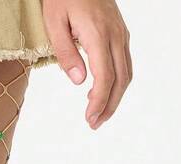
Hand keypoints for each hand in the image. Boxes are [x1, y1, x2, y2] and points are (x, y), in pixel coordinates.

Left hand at [42, 0, 131, 128]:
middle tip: (94, 124)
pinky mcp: (120, 32)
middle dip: (109, 105)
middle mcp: (115, 35)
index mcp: (99, 35)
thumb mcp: (54, 22)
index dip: (99, 102)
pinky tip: (101, 91)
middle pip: (120, 79)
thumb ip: (66, 52)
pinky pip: (124, 62)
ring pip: (126, 72)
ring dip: (115, 96)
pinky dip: (117, 82)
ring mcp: (120, 33)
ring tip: (98, 114)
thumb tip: (78, 81)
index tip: (90, 119)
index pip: (104, 77)